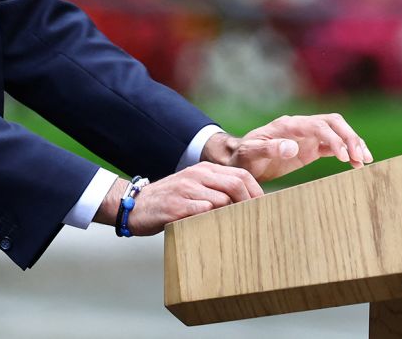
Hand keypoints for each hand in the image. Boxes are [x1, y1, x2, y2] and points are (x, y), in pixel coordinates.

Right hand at [95, 162, 262, 235]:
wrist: (136, 205)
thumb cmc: (171, 200)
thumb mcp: (195, 187)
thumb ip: (217, 190)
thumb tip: (247, 204)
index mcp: (205, 169)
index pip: (240, 174)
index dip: (256, 191)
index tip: (265, 208)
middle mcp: (197, 175)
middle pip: (235, 184)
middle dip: (250, 204)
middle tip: (256, 220)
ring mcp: (186, 190)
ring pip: (221, 200)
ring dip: (233, 215)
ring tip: (240, 229)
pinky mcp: (176, 207)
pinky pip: (201, 212)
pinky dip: (212, 221)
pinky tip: (216, 231)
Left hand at [203, 114, 372, 182]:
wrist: (239, 159)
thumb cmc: (243, 156)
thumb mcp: (251, 152)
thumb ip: (269, 148)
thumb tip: (292, 147)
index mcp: (288, 124)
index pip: (319, 126)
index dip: (333, 139)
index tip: (344, 157)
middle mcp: (301, 127)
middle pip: (334, 123)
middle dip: (350, 137)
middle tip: (361, 158)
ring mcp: (307, 136)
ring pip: (337, 132)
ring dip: (353, 143)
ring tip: (365, 161)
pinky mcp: (310, 148)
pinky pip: (334, 146)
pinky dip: (347, 152)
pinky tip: (356, 164)